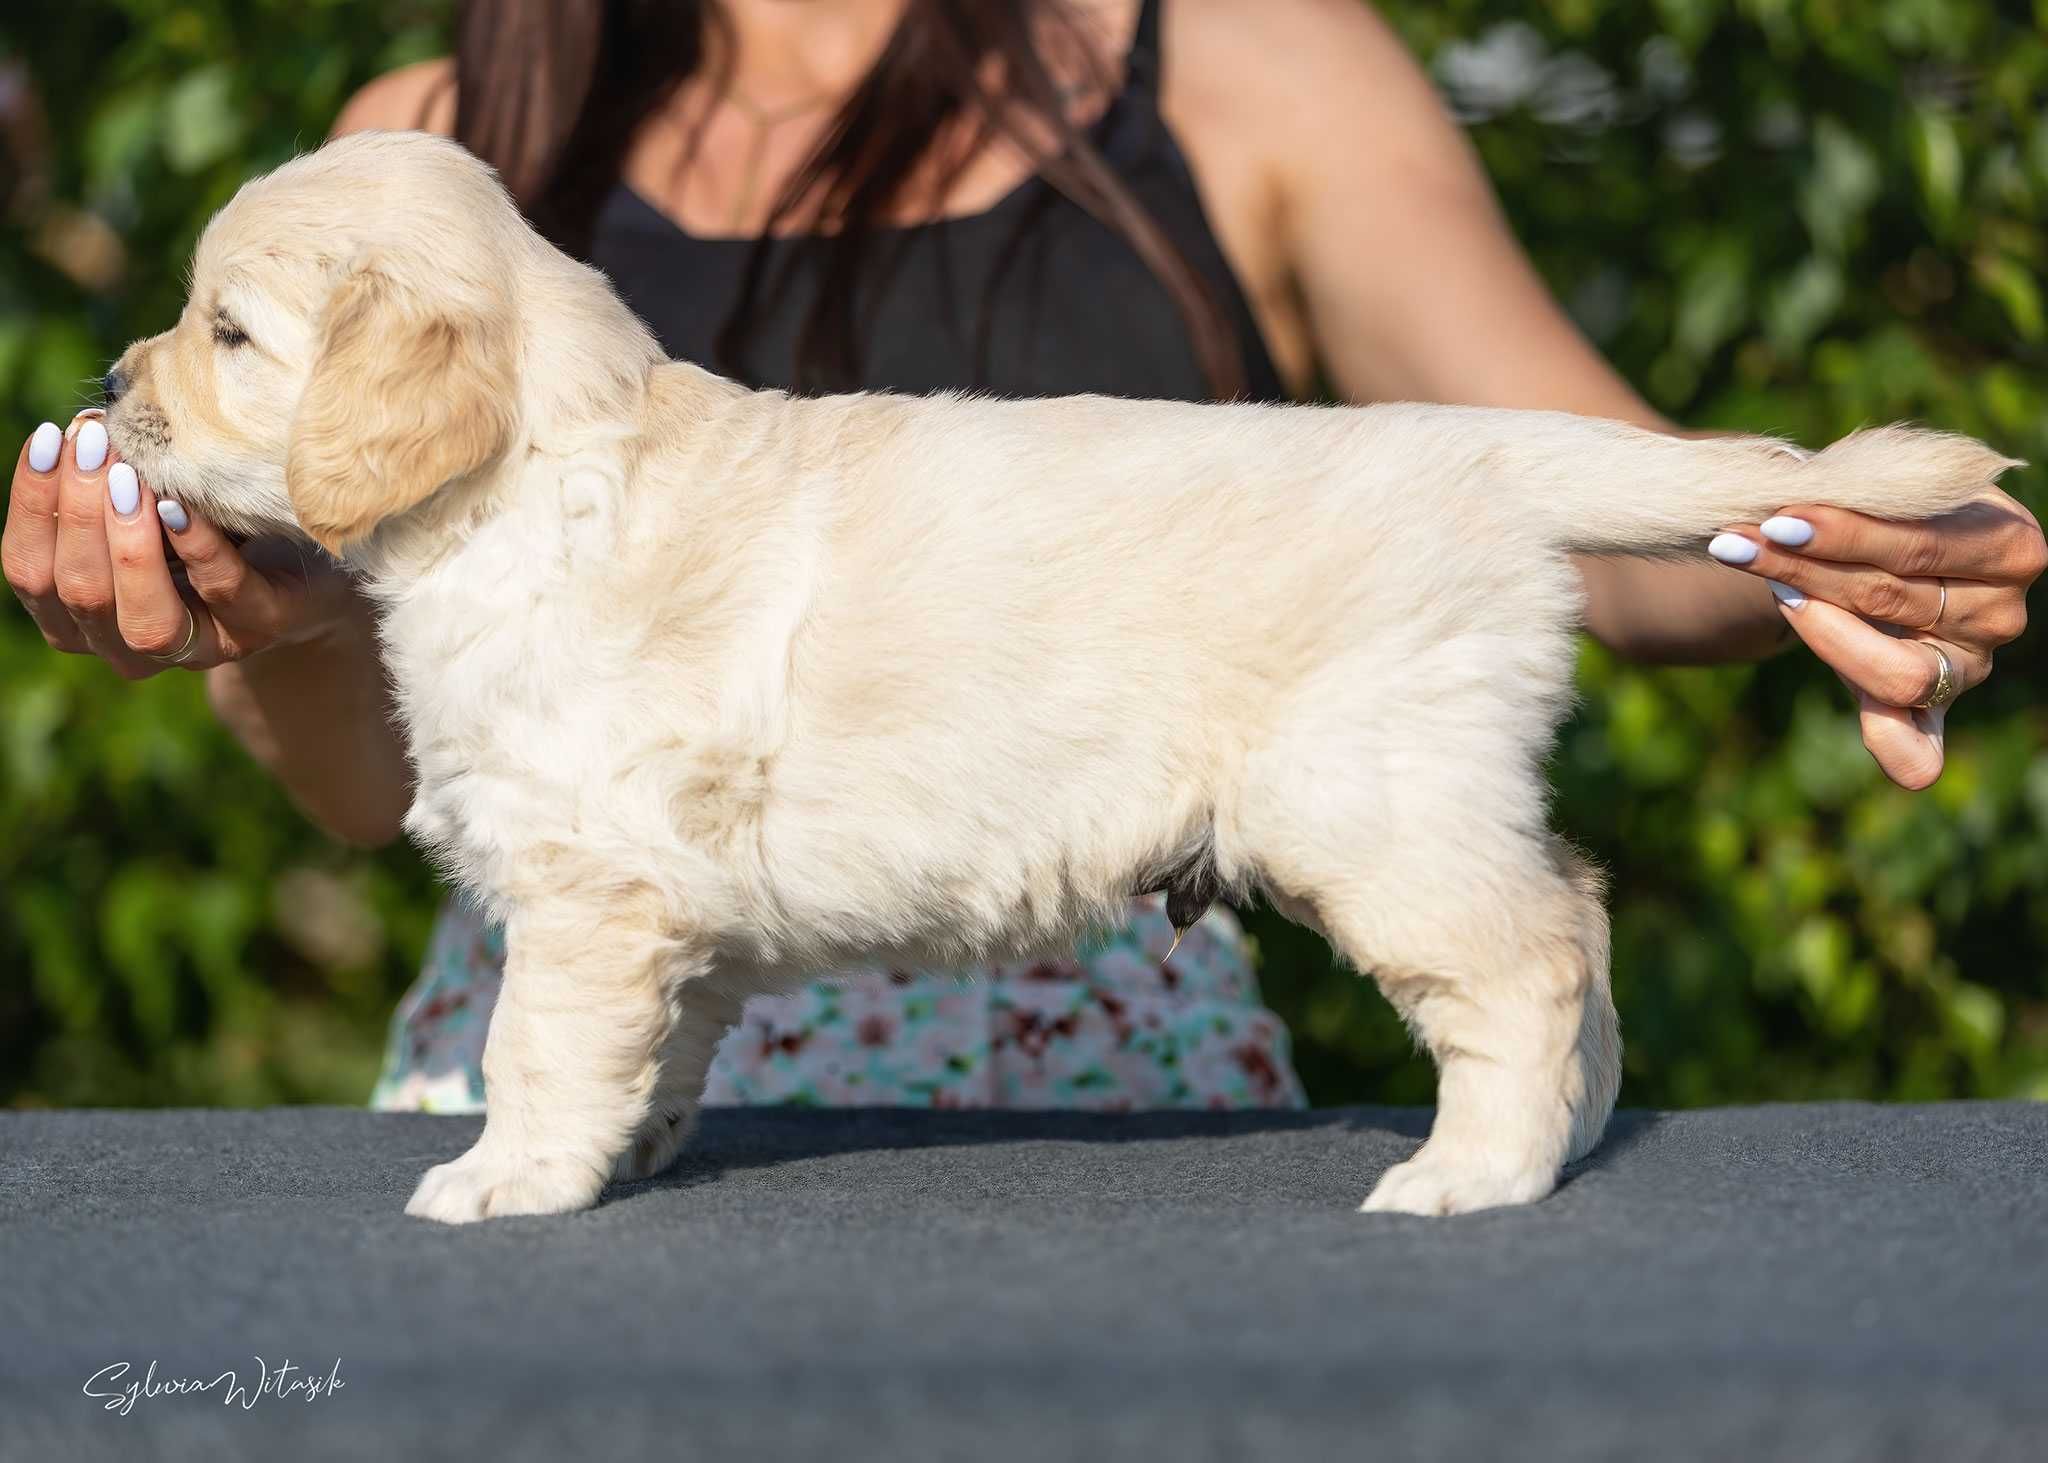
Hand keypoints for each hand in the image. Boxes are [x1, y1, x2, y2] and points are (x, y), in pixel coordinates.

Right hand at [4, 411, 353, 677]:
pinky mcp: (256, 630)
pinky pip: (219, 592)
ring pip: (143, 618)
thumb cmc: (207, 527)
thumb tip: (79, 429)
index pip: (29, 571)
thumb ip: (107, 485)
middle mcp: (126, 647)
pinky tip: (182, 505)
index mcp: (79, 619)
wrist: (305, 566)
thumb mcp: (146, 504)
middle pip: (79, 592)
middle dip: (81, 513)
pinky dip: (197, 548)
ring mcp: (194, 649)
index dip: (32, 506)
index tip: (51, 437)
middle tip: (97, 443)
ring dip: (130, 540)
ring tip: (132, 475)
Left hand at [1709, 488, 2045, 789]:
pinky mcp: (1937, 708)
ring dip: (1808, 623)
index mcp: (2010, 546)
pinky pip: (1917, 749)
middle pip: (1889, 600)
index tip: (1778, 520)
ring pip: (1888, 668)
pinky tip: (1863, 741)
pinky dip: (1889, 745)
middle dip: (1803, 568)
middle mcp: (2002, 614)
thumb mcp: (1891, 491)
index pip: (1918, 547)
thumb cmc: (1891, 510)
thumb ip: (1867, 500)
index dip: (1844, 537)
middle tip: (1740, 543)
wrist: (1886, 546)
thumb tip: (1787, 514)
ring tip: (1751, 580)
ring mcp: (1972, 667)